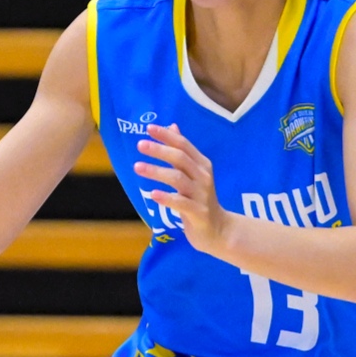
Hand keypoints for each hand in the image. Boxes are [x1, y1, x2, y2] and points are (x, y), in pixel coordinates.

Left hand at [135, 125, 232, 256]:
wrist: (218, 230)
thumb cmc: (201, 199)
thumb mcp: (194, 173)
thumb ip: (183, 151)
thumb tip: (172, 126)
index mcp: (202, 165)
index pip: (184, 145)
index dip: (167, 136)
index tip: (149, 128)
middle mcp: (203, 177)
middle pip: (181, 158)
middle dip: (160, 150)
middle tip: (140, 145)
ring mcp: (202, 195)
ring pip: (178, 179)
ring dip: (157, 171)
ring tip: (137, 167)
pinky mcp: (198, 212)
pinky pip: (181, 203)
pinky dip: (167, 197)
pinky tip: (152, 194)